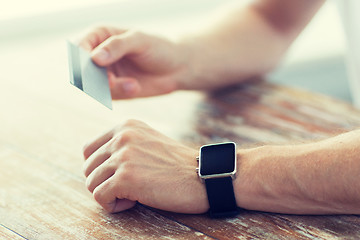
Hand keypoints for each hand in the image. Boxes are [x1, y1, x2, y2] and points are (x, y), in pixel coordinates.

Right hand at [78, 26, 190, 98]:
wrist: (176, 68)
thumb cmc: (159, 48)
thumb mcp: (140, 41)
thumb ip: (117, 46)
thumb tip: (94, 58)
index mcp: (101, 35)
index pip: (80, 45)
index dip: (81, 56)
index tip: (94, 64)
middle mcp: (99, 55)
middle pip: (82, 68)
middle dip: (95, 77)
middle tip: (112, 82)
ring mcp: (106, 73)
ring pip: (94, 85)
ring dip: (113, 87)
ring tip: (133, 85)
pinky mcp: (115, 89)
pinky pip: (109, 95)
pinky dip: (122, 92)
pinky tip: (136, 86)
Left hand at [82, 119, 208, 213]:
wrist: (204, 176)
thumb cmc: (177, 166)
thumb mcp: (149, 142)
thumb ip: (124, 146)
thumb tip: (96, 164)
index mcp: (126, 126)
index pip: (89, 149)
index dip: (99, 168)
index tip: (120, 176)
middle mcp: (122, 136)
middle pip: (88, 167)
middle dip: (104, 182)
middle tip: (128, 187)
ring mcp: (123, 156)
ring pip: (91, 183)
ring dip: (109, 194)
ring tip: (133, 194)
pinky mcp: (125, 177)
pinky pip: (100, 197)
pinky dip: (113, 205)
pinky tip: (134, 202)